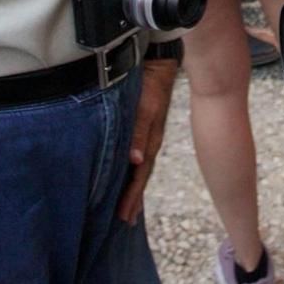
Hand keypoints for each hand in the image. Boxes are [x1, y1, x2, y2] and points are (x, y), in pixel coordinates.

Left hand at [116, 58, 177, 223]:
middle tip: (126, 221)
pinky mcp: (144, 127)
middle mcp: (150, 143)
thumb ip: (139, 132)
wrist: (159, 63)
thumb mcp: (145, 108)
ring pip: (139, 168)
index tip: (124, 217)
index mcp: (151, 143)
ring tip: (127, 205)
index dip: (132, 197)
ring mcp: (149, 136)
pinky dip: (133, 170)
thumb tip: (135, 162)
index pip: (140, 176)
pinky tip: (129, 172)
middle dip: (133, 199)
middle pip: (141, 177)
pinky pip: (138, 155)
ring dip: (133, 187)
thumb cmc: (151, 85)